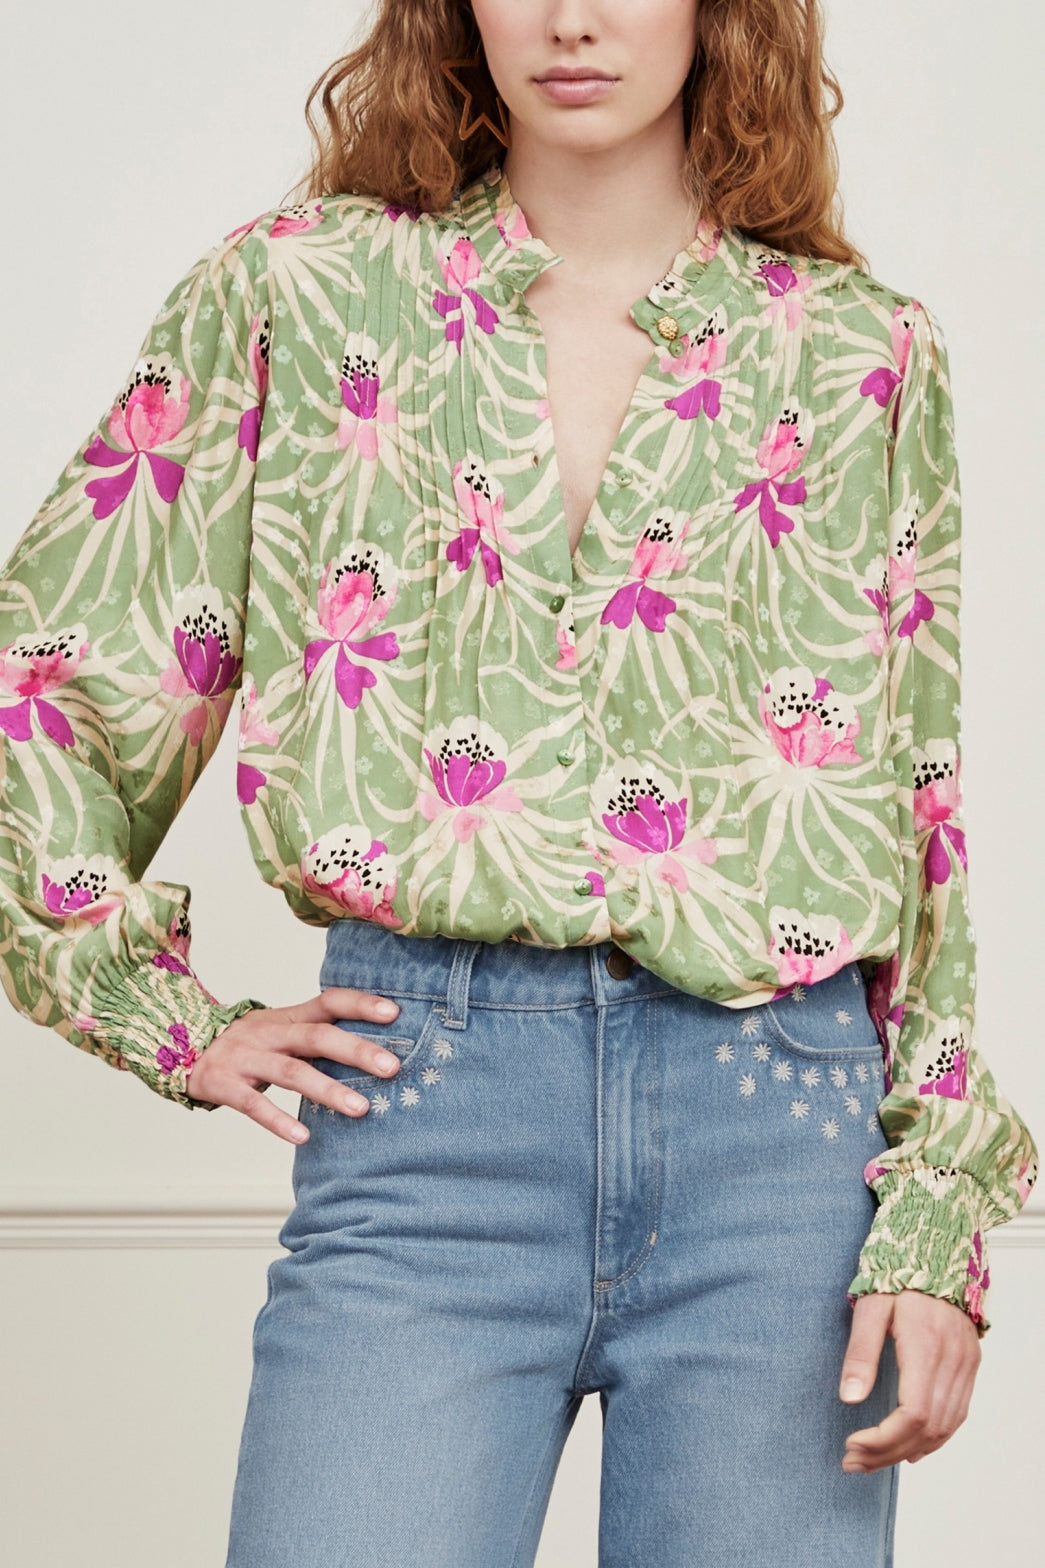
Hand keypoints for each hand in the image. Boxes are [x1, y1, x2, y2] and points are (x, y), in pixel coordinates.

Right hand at [184, 988, 403, 1142]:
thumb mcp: (279, 1030)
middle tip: (392, 1067)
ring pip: (291, 1071)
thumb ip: (316, 1035)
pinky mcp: (223, 1084)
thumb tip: (373, 1051)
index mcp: (287, 1017)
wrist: (177, 1047)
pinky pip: (253, 1103)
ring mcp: (245, 1058)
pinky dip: (278, 1120)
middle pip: (317, 1036)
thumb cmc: (247, 1045)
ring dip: (328, 1090)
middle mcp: (269, 1033)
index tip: (395, 1013)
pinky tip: (303, 1136)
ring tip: (361, 1108)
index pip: (328, 1002)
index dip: (360, 1004)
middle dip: (356, 1051)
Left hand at [838, 1289, 980, 1471]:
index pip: (912, 1414)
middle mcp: (952, 1361)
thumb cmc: (897, 1275)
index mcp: (926, 1346)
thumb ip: (861, 1353)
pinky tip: (910, 1446)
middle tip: (853, 1461)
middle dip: (888, 1452)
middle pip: (927, 1429)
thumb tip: (849, 1399)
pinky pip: (957, 1414)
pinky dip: (934, 1438)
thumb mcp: (870, 1307)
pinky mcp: (970, 1364)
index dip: (883, 1438)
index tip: (851, 1444)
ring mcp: (966, 1364)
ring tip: (872, 1459)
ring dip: (908, 1450)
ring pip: (945, 1427)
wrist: (935, 1250)